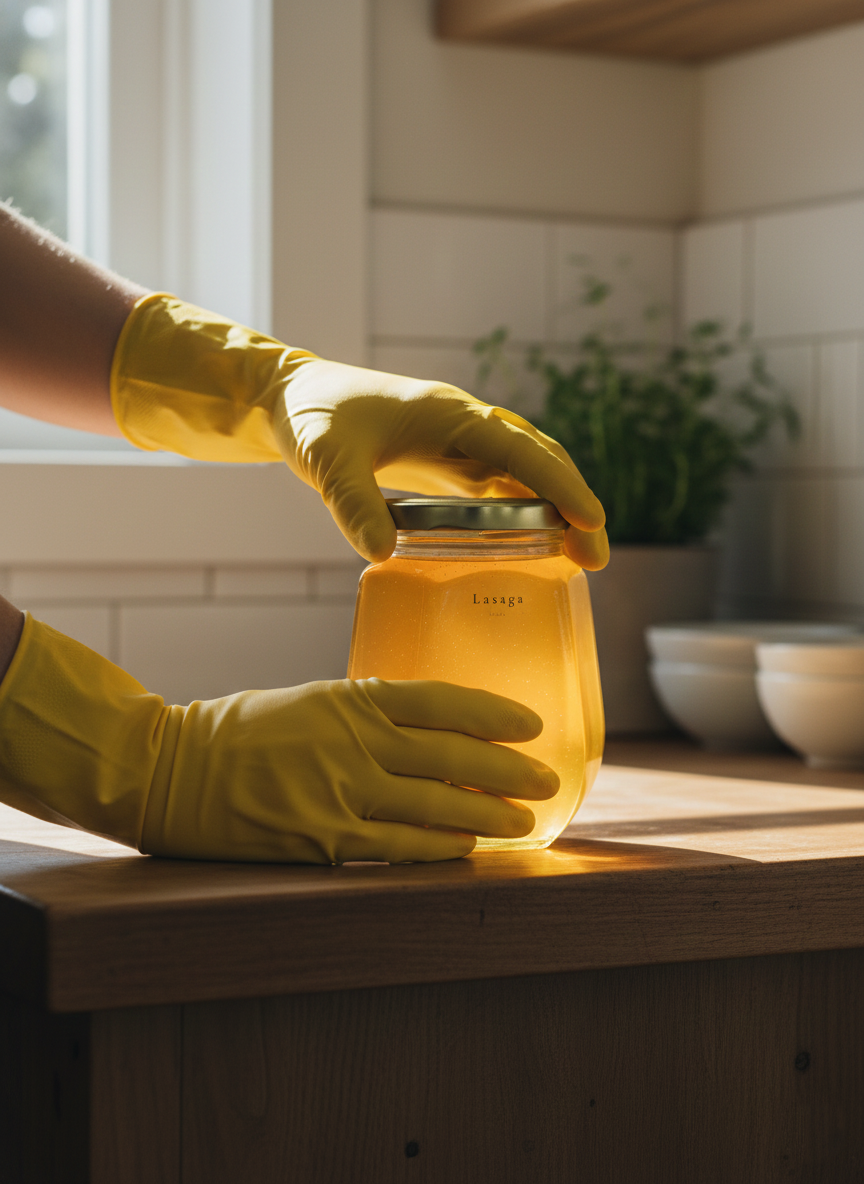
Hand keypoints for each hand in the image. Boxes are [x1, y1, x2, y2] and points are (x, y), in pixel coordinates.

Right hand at [0, 616, 558, 862]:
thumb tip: (428, 733)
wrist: (169, 768)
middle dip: (508, 770)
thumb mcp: (310, 700)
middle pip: (453, 755)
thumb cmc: (239, 729)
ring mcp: (342, 793)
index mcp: (351, 698)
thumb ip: (366, 714)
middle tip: (547, 779)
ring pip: (436, 805)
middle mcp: (355, 742)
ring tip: (526, 819)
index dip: (493, 713)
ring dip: (488, 814)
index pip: (441, 700)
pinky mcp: (324, 840)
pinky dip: (440, 847)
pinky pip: (399, 846)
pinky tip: (469, 847)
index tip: (530, 724)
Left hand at [271, 358, 608, 567]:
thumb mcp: (326, 460)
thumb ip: (352, 503)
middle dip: (575, 504)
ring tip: (581, 560)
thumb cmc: (313, 418)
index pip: (520, 449)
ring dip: (558, 512)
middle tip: (595, 557)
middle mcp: (466, 425)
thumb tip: (381, 553)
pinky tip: (538, 547)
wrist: (294, 399)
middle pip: (540, 461)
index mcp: (449, 413)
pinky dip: (527, 514)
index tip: (591, 520)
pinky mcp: (449, 463)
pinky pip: (501, 488)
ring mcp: (461, 443)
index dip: (560, 484)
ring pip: (527, 475)